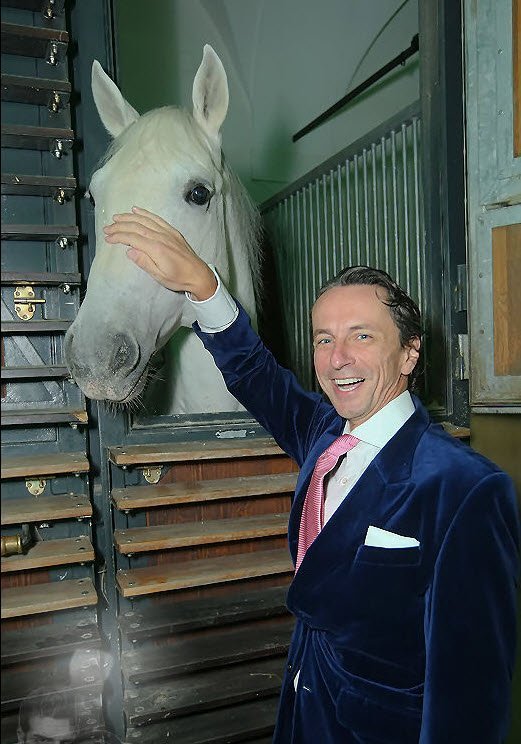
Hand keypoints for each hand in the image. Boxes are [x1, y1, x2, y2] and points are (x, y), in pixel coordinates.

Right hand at [103, 206, 217, 299]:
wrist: (198, 274)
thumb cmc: (178, 278)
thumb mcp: (159, 276)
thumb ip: (144, 262)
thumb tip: (129, 251)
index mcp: (156, 248)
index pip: (132, 238)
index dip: (118, 236)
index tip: (108, 238)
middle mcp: (161, 237)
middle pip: (136, 227)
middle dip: (119, 226)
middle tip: (107, 228)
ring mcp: (167, 232)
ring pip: (144, 220)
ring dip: (129, 218)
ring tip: (116, 218)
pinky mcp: (172, 231)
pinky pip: (157, 219)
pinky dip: (145, 213)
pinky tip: (136, 210)